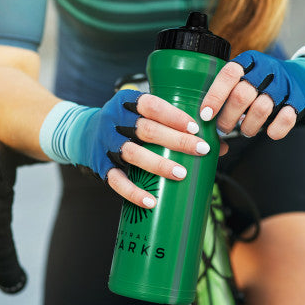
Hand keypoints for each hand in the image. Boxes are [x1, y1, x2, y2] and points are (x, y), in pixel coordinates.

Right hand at [64, 90, 214, 208]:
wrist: (83, 133)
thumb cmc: (127, 123)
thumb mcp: (144, 115)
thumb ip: (177, 126)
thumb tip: (220, 146)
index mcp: (127, 102)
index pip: (151, 105)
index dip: (173, 115)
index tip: (195, 127)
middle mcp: (114, 121)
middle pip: (146, 130)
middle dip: (176, 140)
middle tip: (201, 149)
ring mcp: (106, 144)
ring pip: (133, 154)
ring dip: (158, 164)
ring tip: (181, 173)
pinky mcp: (100, 166)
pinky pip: (117, 181)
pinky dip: (133, 192)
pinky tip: (152, 201)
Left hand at [200, 50, 304, 139]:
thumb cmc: (266, 83)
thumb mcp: (247, 77)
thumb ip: (229, 91)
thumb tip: (204, 117)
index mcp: (249, 61)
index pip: (228, 74)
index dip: (215, 96)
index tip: (205, 114)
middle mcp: (267, 70)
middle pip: (241, 95)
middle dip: (227, 118)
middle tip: (222, 129)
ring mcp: (284, 84)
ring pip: (261, 108)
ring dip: (248, 127)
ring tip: (245, 131)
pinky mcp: (300, 100)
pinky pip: (285, 118)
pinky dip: (275, 130)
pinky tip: (269, 131)